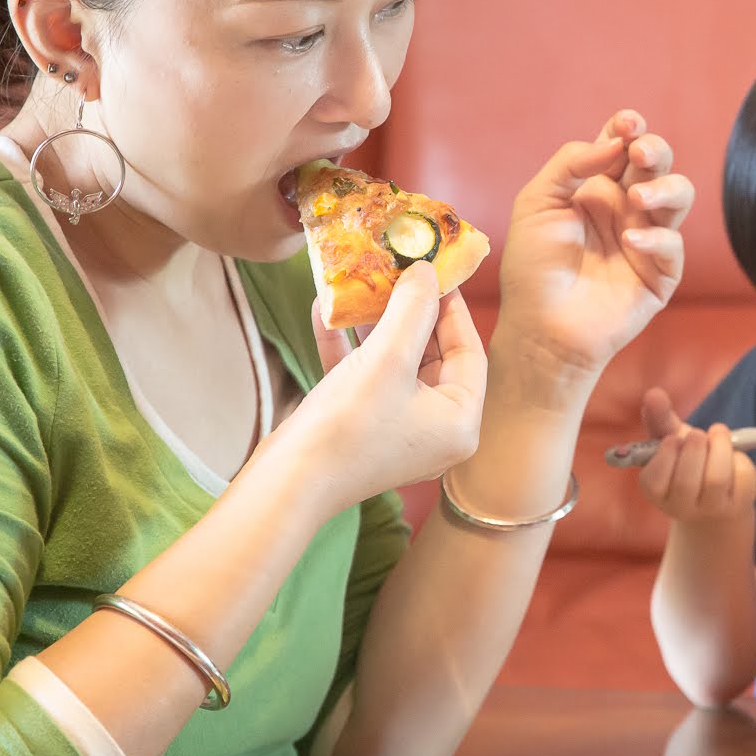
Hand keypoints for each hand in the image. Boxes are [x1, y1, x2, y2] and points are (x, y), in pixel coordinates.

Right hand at [283, 261, 487, 510]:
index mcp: (461, 421)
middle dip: (410, 314)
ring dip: (375, 327)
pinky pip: (365, 380)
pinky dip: (348, 349)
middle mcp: (438, 430)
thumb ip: (412, 310)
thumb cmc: (348, 425)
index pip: (469, 353)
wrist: (286, 485)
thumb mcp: (387, 358)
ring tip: (361, 287)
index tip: (433, 271)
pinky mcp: (364, 429)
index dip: (451, 309)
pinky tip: (323, 312)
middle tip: (396, 273)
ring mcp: (400, 431)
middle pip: (434, 357)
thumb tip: (428, 270)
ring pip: (396, 365)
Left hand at [495, 110, 693, 386]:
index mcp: (596, 187)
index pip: (622, 146)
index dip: (630, 128)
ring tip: (638, 198)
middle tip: (639, 153)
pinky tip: (630, 243)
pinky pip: (672, 245)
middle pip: (658, 164)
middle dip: (655, 150)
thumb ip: (571, 164)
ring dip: (665, 189)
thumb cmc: (533, 268)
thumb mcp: (537, 202)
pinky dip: (656, 239)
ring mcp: (646, 239)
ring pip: (679, 196)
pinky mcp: (660, 274)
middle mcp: (626, 208)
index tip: (628, 123)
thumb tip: (614, 143)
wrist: (541, 328)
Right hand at [635, 388, 755, 524]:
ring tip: (718, 434)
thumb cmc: (688, 463)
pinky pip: (742, 477)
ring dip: (719, 448)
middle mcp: (682, 507)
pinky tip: (734, 454)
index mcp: (658, 492)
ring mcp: (712, 510)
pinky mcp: (740, 505)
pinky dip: (740, 457)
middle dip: (694, 448)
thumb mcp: (672, 440)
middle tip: (698, 434)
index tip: (674, 438)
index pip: (653, 482)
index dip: (665, 456)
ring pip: (716, 479)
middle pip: (686, 482)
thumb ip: (660, 419)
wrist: (719, 494)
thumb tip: (653, 394)